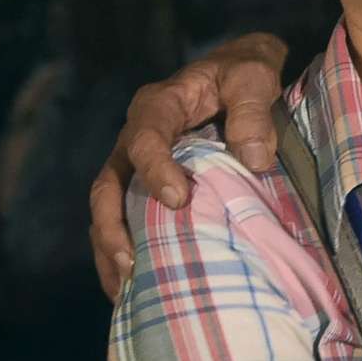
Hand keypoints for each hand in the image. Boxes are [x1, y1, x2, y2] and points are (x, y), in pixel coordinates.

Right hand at [89, 32, 287, 300]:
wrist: (241, 73)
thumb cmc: (245, 73)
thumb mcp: (254, 76)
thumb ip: (253, 110)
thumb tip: (254, 158)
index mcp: (159, 104)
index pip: (143, 139)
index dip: (154, 170)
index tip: (177, 200)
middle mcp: (135, 135)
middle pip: (107, 183)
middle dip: (111, 225)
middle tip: (131, 262)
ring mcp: (136, 163)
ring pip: (108, 208)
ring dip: (111, 248)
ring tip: (127, 287)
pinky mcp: (146, 185)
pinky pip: (124, 219)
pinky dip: (125, 250)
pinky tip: (136, 286)